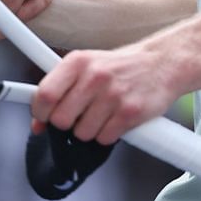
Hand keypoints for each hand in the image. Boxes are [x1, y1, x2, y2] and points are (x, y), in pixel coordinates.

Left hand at [32, 44, 182, 145]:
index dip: (40, 113)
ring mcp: (113, 95)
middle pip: (61, 119)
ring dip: (89, 131)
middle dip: (66, 124)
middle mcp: (94, 76)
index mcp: (78, 61)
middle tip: (78, 116)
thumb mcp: (86, 68)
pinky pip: (104, 138)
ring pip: (82, 133)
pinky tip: (115, 119)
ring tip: (101, 114)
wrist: (162, 63)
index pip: (44, 95)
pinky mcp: (130, 112)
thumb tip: (38, 123)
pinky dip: (107, 135)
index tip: (44, 118)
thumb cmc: (119, 67)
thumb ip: (60, 90)